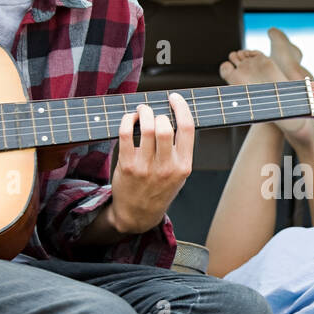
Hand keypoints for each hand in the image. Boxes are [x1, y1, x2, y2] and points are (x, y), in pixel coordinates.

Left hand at [108, 92, 194, 233]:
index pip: (187, 129)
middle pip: (165, 126)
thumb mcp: (178, 174)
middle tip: (152, 111)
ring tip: (141, 111)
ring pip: (147, 127)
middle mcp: (166, 167)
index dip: (181, 107)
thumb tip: (173, 116)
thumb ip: (179, 150)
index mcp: (183, 166)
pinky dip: (128, 120)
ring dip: (143, 112)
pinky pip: (126, 134)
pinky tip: (130, 120)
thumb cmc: (159, 190)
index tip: (174, 98)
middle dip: (158, 113)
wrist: (138, 214)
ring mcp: (145, 167)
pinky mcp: (127, 166)